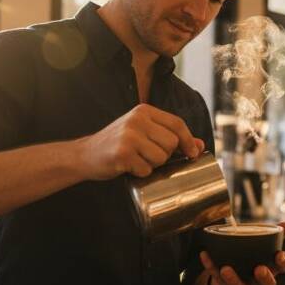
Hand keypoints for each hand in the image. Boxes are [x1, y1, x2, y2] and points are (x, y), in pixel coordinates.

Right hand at [77, 104, 203, 179]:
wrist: (85, 155)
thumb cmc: (118, 144)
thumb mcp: (144, 133)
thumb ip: (170, 136)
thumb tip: (199, 145)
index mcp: (144, 111)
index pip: (177, 123)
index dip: (188, 140)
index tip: (192, 153)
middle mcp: (137, 120)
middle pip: (172, 143)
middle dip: (165, 155)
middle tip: (147, 155)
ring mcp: (129, 136)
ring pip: (161, 158)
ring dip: (152, 165)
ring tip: (136, 160)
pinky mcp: (122, 153)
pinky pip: (146, 169)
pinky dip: (140, 173)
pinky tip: (127, 167)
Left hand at [201, 222, 284, 284]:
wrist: (233, 284)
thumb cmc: (252, 263)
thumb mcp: (264, 251)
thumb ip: (274, 238)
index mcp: (271, 271)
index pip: (281, 268)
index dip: (282, 263)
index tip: (279, 255)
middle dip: (264, 278)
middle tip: (259, 268)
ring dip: (234, 280)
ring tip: (226, 269)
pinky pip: (218, 280)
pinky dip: (211, 268)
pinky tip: (205, 255)